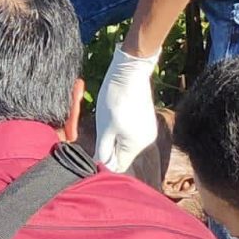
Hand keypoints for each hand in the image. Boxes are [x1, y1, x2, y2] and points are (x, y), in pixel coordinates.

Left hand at [92, 44, 159, 172]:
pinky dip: (120, 129)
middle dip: (108, 149)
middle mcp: (146, 140)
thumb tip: (99, 166)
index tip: (90, 152)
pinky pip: (130, 133)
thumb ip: (103, 150)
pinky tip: (114, 116)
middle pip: (122, 155)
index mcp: (136, 145)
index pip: (118, 166)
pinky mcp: (146, 120)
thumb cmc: (115, 99)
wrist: (129, 73)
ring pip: (125, 143)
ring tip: (106, 122)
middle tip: (97, 134)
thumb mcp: (104, 128)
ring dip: (113, 138)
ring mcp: (148, 130)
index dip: (103, 162)